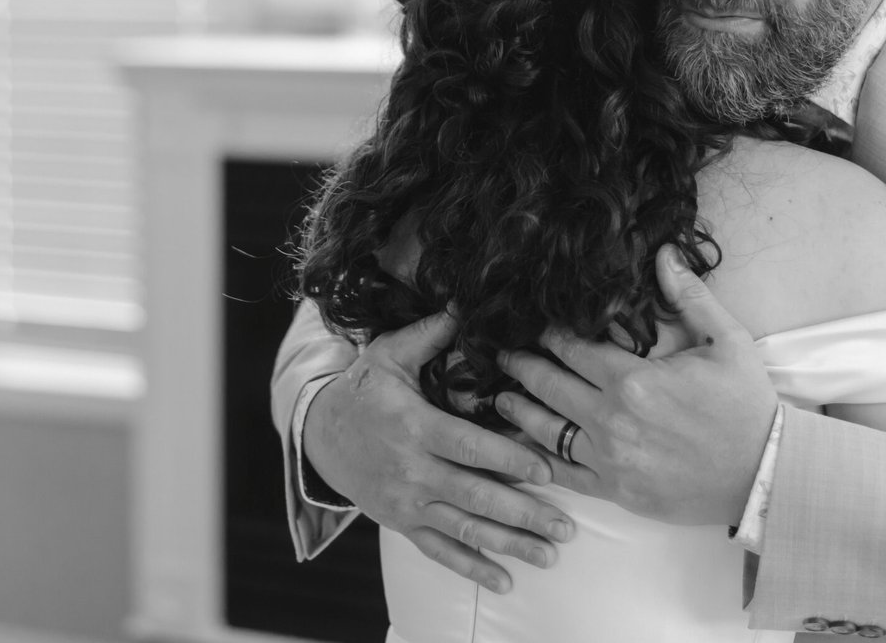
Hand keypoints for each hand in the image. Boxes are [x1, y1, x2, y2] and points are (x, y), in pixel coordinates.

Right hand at [302, 309, 574, 591]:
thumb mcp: (389, 355)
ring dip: (509, 544)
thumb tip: (464, 304)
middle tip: (566, 526)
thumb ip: (429, 334)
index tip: (546, 470)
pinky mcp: (403, 523)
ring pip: (464, 529)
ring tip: (549, 555)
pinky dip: (471, 569)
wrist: (319, 434)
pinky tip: (505, 581)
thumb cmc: (363, 390)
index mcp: (416, 428)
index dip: (509, 460)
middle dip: (523, 513)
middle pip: (475, 496)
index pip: (470, 448)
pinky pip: (440, 551)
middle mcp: (414, 472)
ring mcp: (408, 503)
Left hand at [495, 246, 777, 525]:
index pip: (572, 348)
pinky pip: (564, 474)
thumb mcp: (726, 341)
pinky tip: (523, 448)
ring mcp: (610, 459)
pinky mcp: (616, 491)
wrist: (764, 473)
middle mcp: (612, 420)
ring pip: (547, 429)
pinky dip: (538, 459)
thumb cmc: (746, 405)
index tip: (535, 325)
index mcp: (634, 380)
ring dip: (518, 410)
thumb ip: (689, 297)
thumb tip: (664, 252)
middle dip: (521, 365)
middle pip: (549, 385)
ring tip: (499, 397)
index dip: (549, 334)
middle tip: (502, 354)